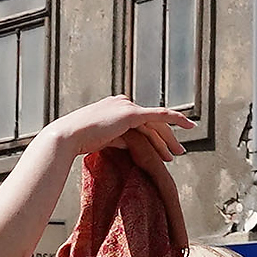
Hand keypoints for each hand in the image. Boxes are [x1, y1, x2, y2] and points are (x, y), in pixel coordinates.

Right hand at [42, 96, 189, 172]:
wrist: (68, 136)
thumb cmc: (78, 141)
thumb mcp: (102, 139)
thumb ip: (117, 138)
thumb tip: (128, 144)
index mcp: (114, 107)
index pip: (140, 121)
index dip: (153, 135)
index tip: (162, 148)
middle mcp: (122, 102)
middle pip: (150, 122)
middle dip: (165, 138)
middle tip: (177, 153)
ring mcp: (127, 106)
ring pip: (156, 123)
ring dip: (168, 139)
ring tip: (178, 154)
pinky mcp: (131, 113)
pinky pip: (160, 116)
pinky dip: (176, 119)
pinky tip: (189, 126)